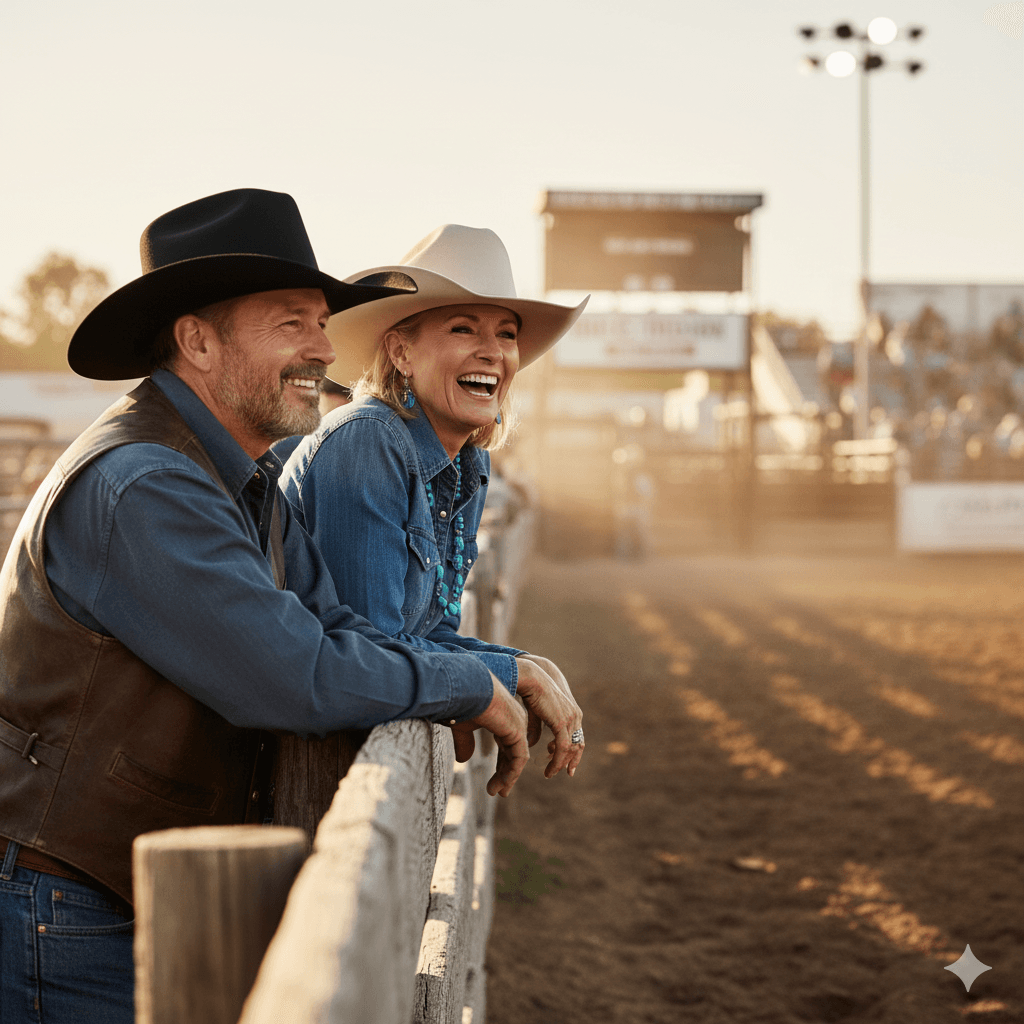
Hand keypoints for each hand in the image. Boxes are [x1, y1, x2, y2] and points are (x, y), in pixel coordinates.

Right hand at [449, 674, 528, 796]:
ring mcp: (518, 725)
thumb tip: (463, 760)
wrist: (464, 688)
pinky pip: (519, 759)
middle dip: (505, 773)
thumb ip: (465, 742)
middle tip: (498, 791)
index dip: (500, 765)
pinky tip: (502, 785)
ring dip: (508, 777)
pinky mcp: (518, 731)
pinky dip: (512, 774)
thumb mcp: (461, 726)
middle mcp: (514, 720)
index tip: (493, 782)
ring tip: (499, 792)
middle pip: (513, 752)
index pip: (506, 744)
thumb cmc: (461, 701)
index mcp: (503, 715)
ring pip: (518, 758)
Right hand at [514, 655, 583, 778]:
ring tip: (550, 772)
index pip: (577, 735)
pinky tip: (550, 768)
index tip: (566, 763)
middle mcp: (575, 715)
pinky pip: (562, 748)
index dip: (573, 750)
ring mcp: (570, 719)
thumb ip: (537, 726)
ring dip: (561, 763)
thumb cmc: (532, 690)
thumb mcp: (536, 712)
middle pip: (578, 744)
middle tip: (567, 772)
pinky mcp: (562, 722)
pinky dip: (557, 761)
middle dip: (572, 760)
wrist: (532, 677)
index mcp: (571, 711)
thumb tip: (533, 742)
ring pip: (571, 749)